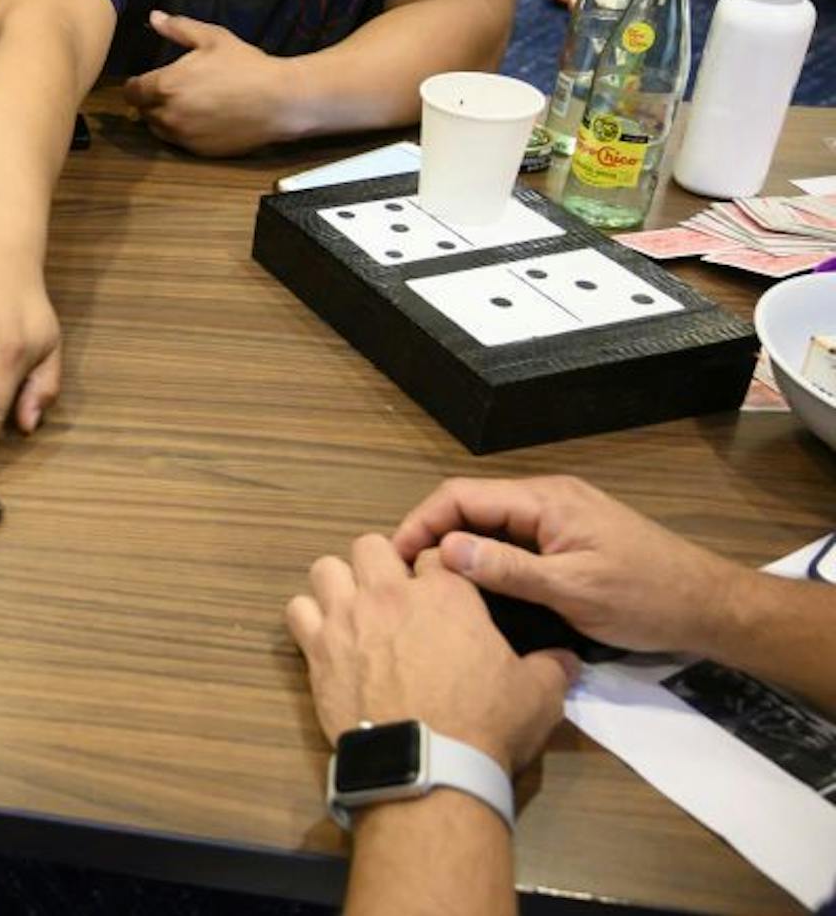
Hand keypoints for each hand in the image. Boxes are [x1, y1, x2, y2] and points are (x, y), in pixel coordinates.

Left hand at [120, 11, 300, 156]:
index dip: (136, 86)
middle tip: (169, 92)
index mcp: (165, 86)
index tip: (145, 81)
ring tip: (184, 106)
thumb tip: (155, 17)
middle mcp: (168, 115)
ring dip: (163, 118)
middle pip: (143, 112)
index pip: (132, 92)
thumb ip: (179, 28)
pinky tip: (201, 120)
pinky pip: (179, 143)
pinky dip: (183, 132)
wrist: (279, 101)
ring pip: (158, 129)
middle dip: (150, 102)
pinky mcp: (199, 151)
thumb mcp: (213, 38)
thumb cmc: (245, 65)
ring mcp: (183, 136)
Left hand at [286, 535, 575, 773]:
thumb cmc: (486, 726)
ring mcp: (347, 618)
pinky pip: (296, 611)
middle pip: (371, 546)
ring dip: (338, 585)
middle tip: (391, 597)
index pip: (435, 554)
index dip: (438, 571)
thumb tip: (568, 660)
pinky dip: (307, 620)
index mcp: (446, 595)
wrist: (428, 766)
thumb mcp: (539, 694)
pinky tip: (323, 639)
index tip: (440, 593)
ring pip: (325, 568)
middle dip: (381, 565)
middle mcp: (390, 594)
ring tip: (353, 612)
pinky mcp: (316, 649)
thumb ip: (552, 668)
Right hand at [391, 476, 744, 655]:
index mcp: (545, 500)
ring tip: (429, 587)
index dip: (421, 523)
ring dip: (458, 551)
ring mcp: (559, 519)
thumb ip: (508, 569)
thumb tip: (443, 552)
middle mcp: (547, 499)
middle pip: (471, 507)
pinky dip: (486, 561)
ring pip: (490, 526)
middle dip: (432, 537)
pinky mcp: (568, 540)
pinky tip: (474, 591)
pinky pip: (512, 541)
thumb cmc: (646, 598)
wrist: (710, 609)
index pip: (461, 496)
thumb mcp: (573, 590)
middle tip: (405, 579)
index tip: (393, 559)